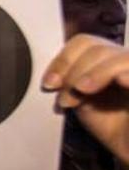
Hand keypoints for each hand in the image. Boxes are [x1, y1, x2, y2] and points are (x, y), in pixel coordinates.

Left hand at [44, 33, 128, 166]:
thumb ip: (69, 81)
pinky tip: (120, 80)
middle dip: (73, 72)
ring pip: (119, 59)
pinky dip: (127, 74)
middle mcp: (125, 63)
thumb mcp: (81, 99)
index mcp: (108, 60)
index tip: (49, 84)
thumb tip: (52, 76)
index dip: (63, 60)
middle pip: (97, 49)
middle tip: (65, 99)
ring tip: (82, 93)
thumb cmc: (109, 125)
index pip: (84, 43)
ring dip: (95, 74)